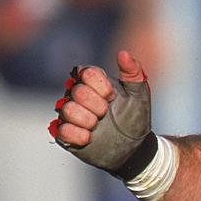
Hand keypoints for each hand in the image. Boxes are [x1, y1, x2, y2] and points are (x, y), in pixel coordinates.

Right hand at [49, 50, 155, 177]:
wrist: (133, 147)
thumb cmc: (135, 117)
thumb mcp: (139, 94)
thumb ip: (133, 72)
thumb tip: (122, 53)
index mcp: (93, 82)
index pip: (85, 73)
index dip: (100, 86)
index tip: (113, 97)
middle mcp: (78, 95)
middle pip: (76, 92)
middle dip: (97, 106)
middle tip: (106, 114)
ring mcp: (70, 114)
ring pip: (66, 110)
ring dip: (87, 120)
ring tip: (97, 126)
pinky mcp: (65, 134)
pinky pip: (61, 130)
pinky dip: (77, 135)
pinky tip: (89, 138)